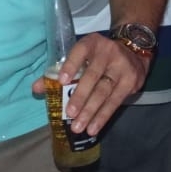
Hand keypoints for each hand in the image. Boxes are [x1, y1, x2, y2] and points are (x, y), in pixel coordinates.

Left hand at [30, 34, 148, 134]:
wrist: (134, 50)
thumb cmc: (98, 57)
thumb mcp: (81, 57)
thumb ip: (58, 71)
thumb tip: (36, 88)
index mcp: (92, 43)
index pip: (80, 51)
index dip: (71, 65)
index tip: (61, 81)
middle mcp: (108, 52)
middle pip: (93, 76)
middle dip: (81, 96)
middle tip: (69, 113)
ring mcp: (122, 67)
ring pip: (105, 92)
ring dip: (91, 111)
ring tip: (79, 126)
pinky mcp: (131, 82)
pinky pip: (115, 102)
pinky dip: (103, 117)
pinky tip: (94, 128)